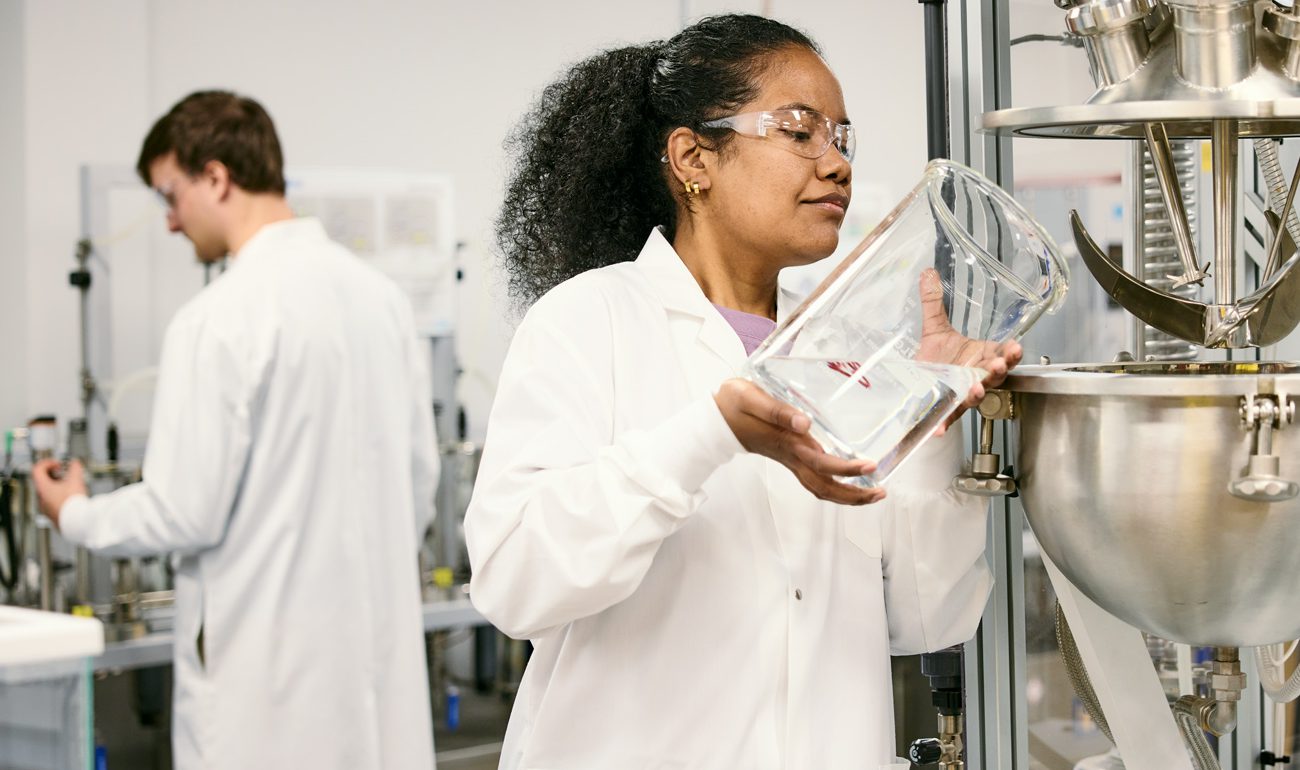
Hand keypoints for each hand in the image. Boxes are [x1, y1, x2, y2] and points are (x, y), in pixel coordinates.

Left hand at [31, 459, 86, 528]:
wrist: (77, 523)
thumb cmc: (73, 504)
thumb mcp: (76, 480)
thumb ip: (74, 468)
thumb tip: (75, 463)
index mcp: (43, 488)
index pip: (37, 470)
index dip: (47, 463)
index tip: (57, 464)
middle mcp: (41, 499)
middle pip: (42, 481)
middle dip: (54, 475)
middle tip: (64, 474)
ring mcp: (46, 508)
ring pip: (47, 493)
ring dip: (57, 486)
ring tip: (70, 486)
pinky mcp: (53, 516)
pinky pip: (52, 503)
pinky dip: (59, 497)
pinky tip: (71, 498)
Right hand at [714, 379, 885, 505]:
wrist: (716, 418)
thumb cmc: (734, 404)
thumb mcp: (750, 397)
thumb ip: (776, 409)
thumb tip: (805, 423)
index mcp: (786, 443)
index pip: (820, 463)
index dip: (846, 468)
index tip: (868, 465)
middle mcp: (791, 457)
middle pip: (824, 487)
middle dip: (853, 494)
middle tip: (880, 492)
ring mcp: (790, 460)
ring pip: (820, 488)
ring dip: (847, 495)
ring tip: (874, 493)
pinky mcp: (790, 458)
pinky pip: (816, 480)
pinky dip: (836, 486)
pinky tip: (851, 481)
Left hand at [915, 268, 1023, 430]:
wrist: (919, 381)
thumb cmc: (937, 356)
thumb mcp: (935, 328)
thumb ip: (934, 302)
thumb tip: (927, 273)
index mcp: (981, 356)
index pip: (1003, 353)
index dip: (1011, 353)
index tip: (1015, 348)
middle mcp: (977, 375)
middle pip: (995, 375)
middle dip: (1000, 370)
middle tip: (1000, 364)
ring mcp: (963, 392)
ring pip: (977, 394)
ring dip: (979, 392)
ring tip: (977, 388)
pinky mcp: (946, 405)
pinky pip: (948, 417)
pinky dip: (944, 423)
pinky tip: (939, 429)